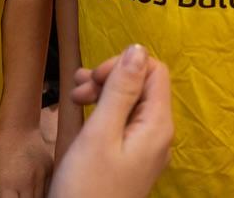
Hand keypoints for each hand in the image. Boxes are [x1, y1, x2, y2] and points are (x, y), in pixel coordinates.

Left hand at [0, 123, 52, 197]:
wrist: (19, 128)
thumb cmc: (0, 152)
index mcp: (9, 185)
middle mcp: (27, 182)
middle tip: (19, 196)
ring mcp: (42, 175)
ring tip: (26, 192)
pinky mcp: (51, 168)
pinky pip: (49, 187)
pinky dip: (43, 190)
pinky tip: (35, 186)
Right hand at [49, 44, 172, 197]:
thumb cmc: (87, 189)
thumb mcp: (100, 133)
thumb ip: (121, 89)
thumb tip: (137, 49)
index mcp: (158, 125)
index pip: (154, 71)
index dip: (123, 65)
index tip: (93, 78)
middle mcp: (158, 135)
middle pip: (142, 86)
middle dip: (109, 78)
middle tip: (77, 90)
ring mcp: (145, 150)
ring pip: (130, 104)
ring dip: (103, 93)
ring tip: (74, 97)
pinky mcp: (130, 160)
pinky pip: (123, 124)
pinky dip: (104, 113)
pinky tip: (84, 114)